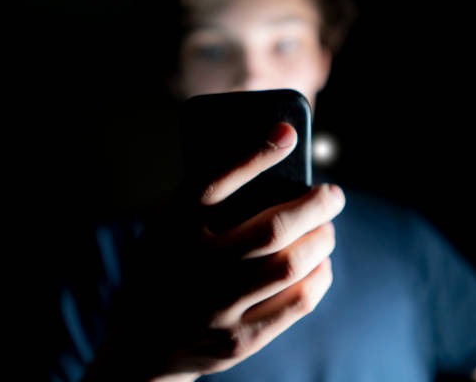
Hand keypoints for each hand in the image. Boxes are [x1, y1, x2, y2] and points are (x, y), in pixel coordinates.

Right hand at [92, 122, 344, 380]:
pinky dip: (318, 277)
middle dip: (315, 205)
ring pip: (290, 266)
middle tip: (333, 195)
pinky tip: (320, 265)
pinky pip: (296, 303)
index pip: (214, 182)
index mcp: (171, 231)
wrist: (142, 341)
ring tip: (326, 230)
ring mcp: (216, 310)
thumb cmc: (166, 268)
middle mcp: (194, 268)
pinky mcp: (238, 341)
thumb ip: (206, 197)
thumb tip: (270, 156)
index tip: (287, 133)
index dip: (255, 155)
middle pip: (271, 229)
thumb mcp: (168, 226)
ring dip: (321, 241)